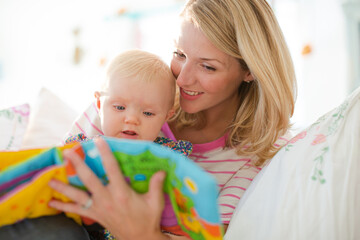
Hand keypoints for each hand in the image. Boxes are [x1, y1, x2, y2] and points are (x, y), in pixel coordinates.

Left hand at [49, 138, 168, 239]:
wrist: (139, 239)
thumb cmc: (148, 219)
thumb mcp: (155, 202)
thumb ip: (156, 185)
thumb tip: (161, 170)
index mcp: (121, 193)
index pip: (111, 168)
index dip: (104, 153)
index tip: (98, 141)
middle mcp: (107, 199)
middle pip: (88, 179)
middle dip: (77, 165)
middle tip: (68, 153)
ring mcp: (98, 208)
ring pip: (77, 195)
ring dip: (64, 186)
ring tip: (50, 179)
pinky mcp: (95, 216)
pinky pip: (76, 211)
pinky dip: (63, 207)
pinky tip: (52, 203)